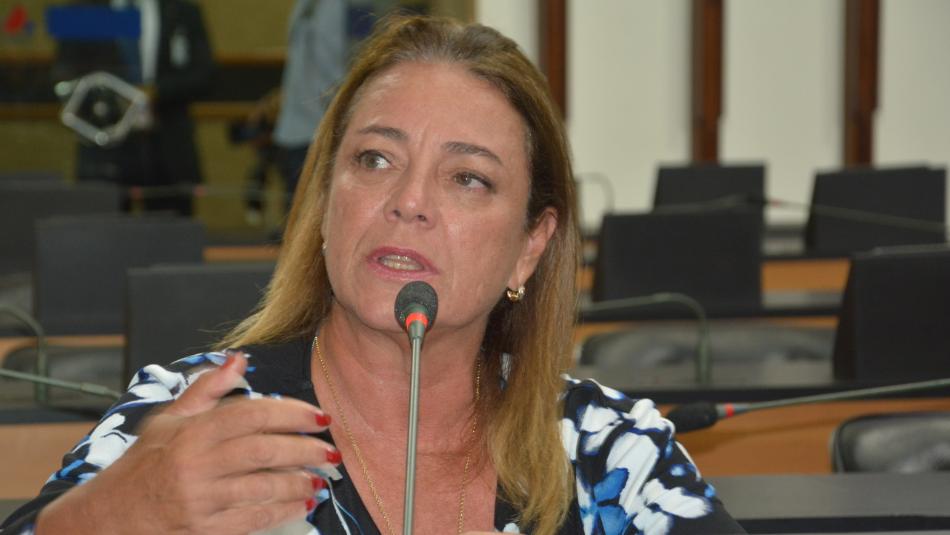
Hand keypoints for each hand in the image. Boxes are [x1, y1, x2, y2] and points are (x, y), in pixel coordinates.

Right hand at [37, 354, 338, 534]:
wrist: (110, 516)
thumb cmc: (144, 463)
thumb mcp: (170, 419)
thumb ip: (208, 388)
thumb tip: (240, 358)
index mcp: (191, 431)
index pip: (251, 414)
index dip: (291, 413)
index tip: (319, 417)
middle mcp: (195, 464)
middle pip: (263, 451)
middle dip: (305, 450)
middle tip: (331, 450)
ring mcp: (198, 500)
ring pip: (262, 487)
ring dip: (299, 482)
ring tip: (322, 478)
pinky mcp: (202, 530)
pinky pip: (252, 520)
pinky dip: (283, 510)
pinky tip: (302, 502)